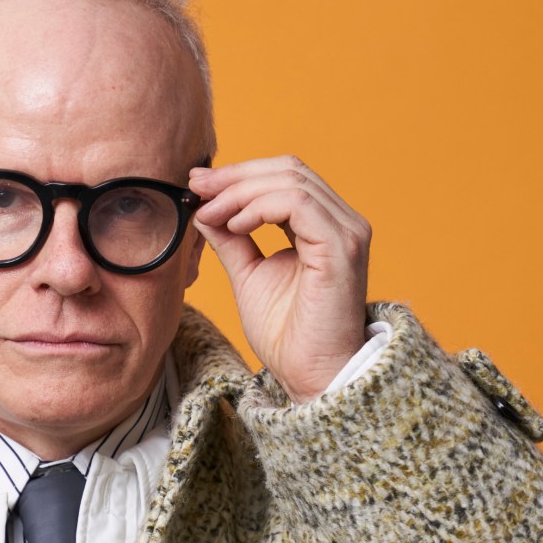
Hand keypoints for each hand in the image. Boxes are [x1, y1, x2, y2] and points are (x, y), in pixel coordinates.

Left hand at [189, 155, 370, 403]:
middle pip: (288, 168)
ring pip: (291, 180)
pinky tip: (234, 224)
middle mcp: (342, 221)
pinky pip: (297, 203)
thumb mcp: (249, 274)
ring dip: (240, 191)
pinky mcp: (342, 246)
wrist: (309, 374)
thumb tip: (203, 208)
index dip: (239, 174)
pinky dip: (258, 207)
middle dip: (235, 175)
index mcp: (325, 224)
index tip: (196, 183)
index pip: (284, 176)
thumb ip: (232, 239)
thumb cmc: (287, 334)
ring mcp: (346, 231)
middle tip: (196, 185)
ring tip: (209, 211)